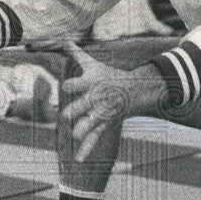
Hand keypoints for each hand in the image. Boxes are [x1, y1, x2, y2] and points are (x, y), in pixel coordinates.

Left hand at [58, 41, 138, 161]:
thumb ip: (76, 54)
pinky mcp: (104, 126)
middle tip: (67, 114)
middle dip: (77, 110)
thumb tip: (65, 38)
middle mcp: (96, 100)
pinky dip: (86, 150)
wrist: (135, 92)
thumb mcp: (94, 64)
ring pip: (90, 124)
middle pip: (84, 105)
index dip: (73, 84)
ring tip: (75, 135)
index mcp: (92, 83)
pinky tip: (78, 161)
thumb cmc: (110, 76)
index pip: (80, 83)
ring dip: (83, 129)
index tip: (65, 85)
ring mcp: (101, 114)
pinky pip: (94, 139)